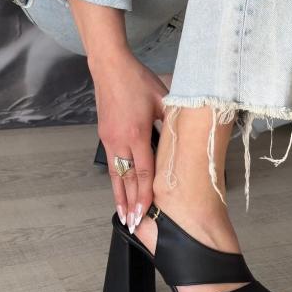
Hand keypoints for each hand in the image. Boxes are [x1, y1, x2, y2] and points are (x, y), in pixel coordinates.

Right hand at [90, 50, 167, 232]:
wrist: (109, 66)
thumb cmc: (138, 80)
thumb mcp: (162, 97)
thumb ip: (172, 118)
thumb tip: (186, 133)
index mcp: (137, 132)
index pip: (143, 171)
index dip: (145, 194)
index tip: (147, 211)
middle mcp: (120, 140)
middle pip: (126, 179)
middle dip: (130, 203)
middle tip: (133, 224)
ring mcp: (110, 139)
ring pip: (115, 174)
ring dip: (119, 196)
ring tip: (123, 216)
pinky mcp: (105, 135)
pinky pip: (112, 163)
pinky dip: (115, 181)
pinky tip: (117, 190)